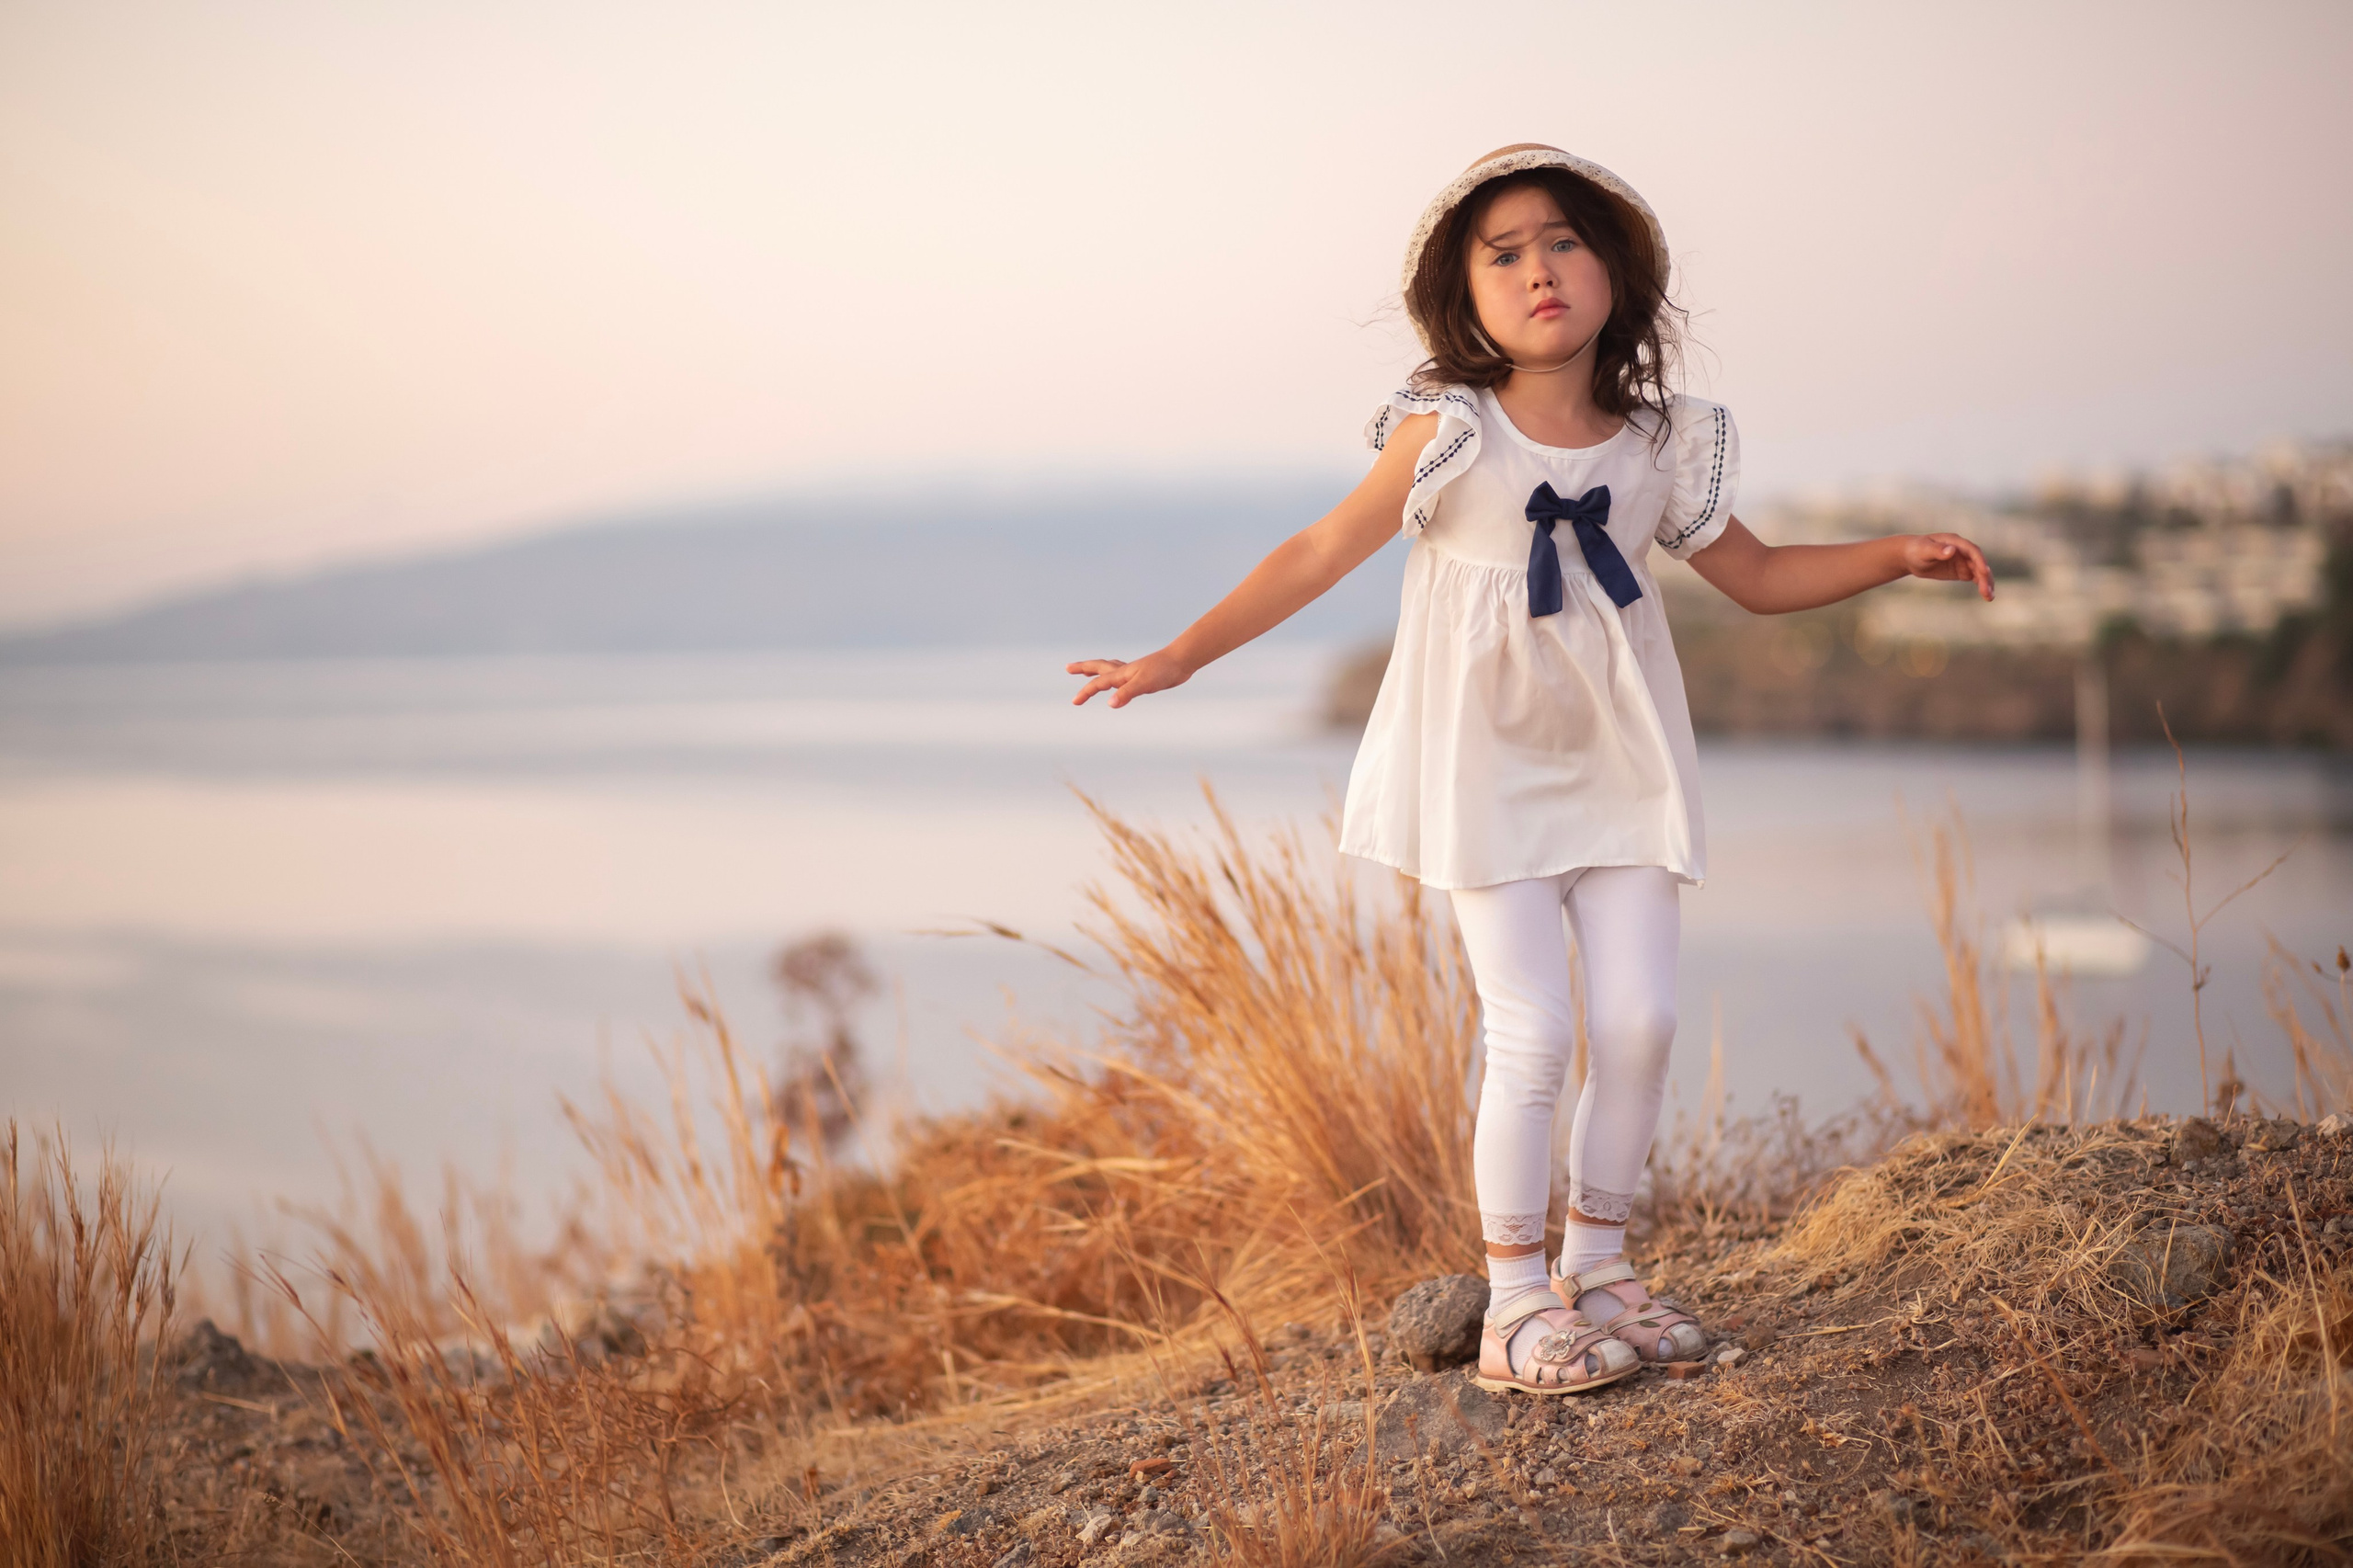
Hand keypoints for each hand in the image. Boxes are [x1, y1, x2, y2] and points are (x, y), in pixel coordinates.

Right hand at [1067, 649, 1195, 707]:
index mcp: (1122, 674)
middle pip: (1098, 667)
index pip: (1098, 683)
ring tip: (1088, 671)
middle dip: (1083, 669)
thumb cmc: (1164, 671)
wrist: (1181, 660)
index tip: (1075, 702)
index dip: (1086, 692)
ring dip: (1097, 670)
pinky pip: (1122, 674)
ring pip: (1109, 669)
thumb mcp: (1144, 684)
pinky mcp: (1143, 675)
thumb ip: (1126, 693)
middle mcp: (1125, 671)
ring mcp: (1133, 672)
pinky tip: (1119, 680)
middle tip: (1068, 668)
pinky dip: (1115, 675)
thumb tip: (1109, 703)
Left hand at [1902, 533, 1995, 600]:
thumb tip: (1951, 550)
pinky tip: (1987, 596)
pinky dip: (1981, 585)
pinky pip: (1975, 578)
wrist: (1910, 556)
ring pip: (1979, 572)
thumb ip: (1937, 550)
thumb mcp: (1924, 550)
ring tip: (1990, 598)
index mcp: (1956, 542)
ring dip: (1986, 583)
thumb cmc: (1916, 550)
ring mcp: (1964, 561)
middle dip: (1984, 577)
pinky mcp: (1961, 571)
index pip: (1972, 551)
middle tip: (1987, 592)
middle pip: (1978, 563)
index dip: (1980, 561)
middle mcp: (1963, 551)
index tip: (1984, 572)